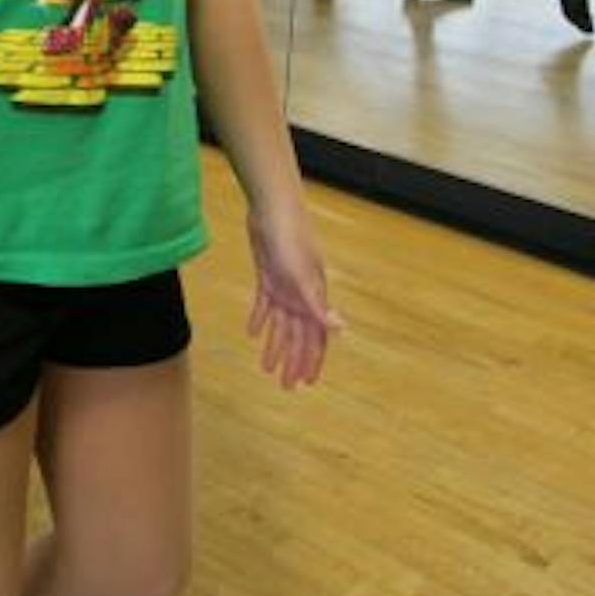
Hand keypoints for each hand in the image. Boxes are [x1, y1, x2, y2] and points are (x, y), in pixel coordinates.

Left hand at [245, 197, 340, 388]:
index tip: (307, 383)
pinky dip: (259, 320)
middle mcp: (300, 295)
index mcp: (312, 297)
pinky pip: (264, 305)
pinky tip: (253, 333)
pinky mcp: (267, 276)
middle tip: (285, 386)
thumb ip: (318, 305)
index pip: (315, 336)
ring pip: (279, 325)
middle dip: (292, 361)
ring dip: (274, 346)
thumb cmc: (291, 239)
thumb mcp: (303, 276)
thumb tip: (341, 329)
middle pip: (297, 336)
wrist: (272, 209)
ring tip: (266, 368)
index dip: (312, 360)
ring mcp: (284, 286)